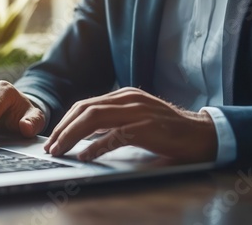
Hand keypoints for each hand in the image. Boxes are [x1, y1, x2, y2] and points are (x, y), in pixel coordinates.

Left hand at [43, 87, 216, 162]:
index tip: (54, 137)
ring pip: (94, 118)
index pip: (85, 104)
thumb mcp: (136, 117)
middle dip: (63, 128)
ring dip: (72, 135)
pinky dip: (96, 146)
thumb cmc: (166, 128)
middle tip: (51, 146)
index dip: (66, 121)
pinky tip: (85, 156)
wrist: (200, 133)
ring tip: (60, 150)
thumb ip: (114, 120)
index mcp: (123, 95)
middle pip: (85, 109)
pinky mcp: (146, 127)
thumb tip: (86, 134)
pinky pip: (115, 136)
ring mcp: (137, 111)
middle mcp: (127, 99)